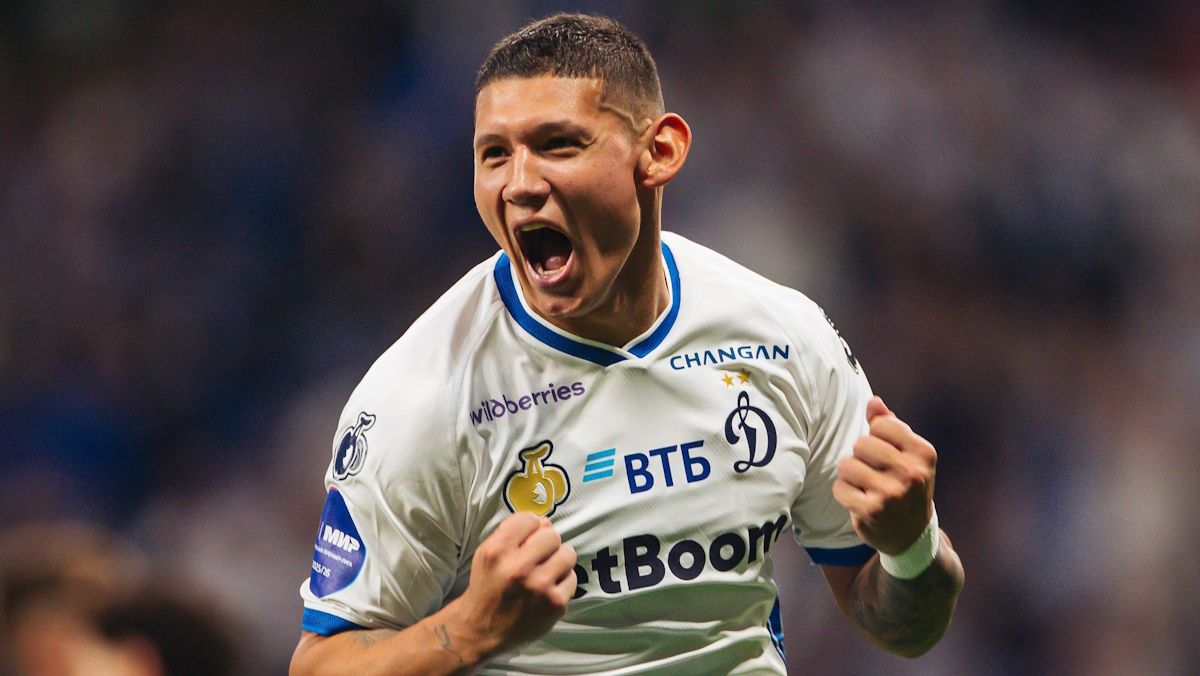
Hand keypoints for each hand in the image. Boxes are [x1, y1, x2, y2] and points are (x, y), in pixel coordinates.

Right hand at [456, 512, 576, 656]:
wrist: (483, 629)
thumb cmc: (488, 586)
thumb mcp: (487, 553)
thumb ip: (512, 532)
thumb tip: (546, 521)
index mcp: (497, 551)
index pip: (530, 519)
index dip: (530, 528)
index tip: (526, 540)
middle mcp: (518, 568)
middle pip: (552, 535)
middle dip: (546, 544)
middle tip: (537, 558)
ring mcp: (539, 587)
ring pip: (568, 554)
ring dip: (558, 560)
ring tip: (545, 572)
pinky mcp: (555, 603)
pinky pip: (572, 577)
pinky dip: (562, 581)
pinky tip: (547, 589)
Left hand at [833, 397, 935, 555]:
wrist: (913, 535)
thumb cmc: (907, 485)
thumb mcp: (909, 455)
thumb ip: (890, 425)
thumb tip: (874, 402)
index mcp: (923, 453)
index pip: (881, 424)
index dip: (876, 437)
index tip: (887, 454)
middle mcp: (911, 473)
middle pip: (861, 444)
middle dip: (862, 457)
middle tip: (875, 473)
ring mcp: (891, 494)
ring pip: (847, 464)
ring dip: (851, 475)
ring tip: (867, 486)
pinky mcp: (870, 511)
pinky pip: (839, 487)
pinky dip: (844, 493)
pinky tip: (860, 501)